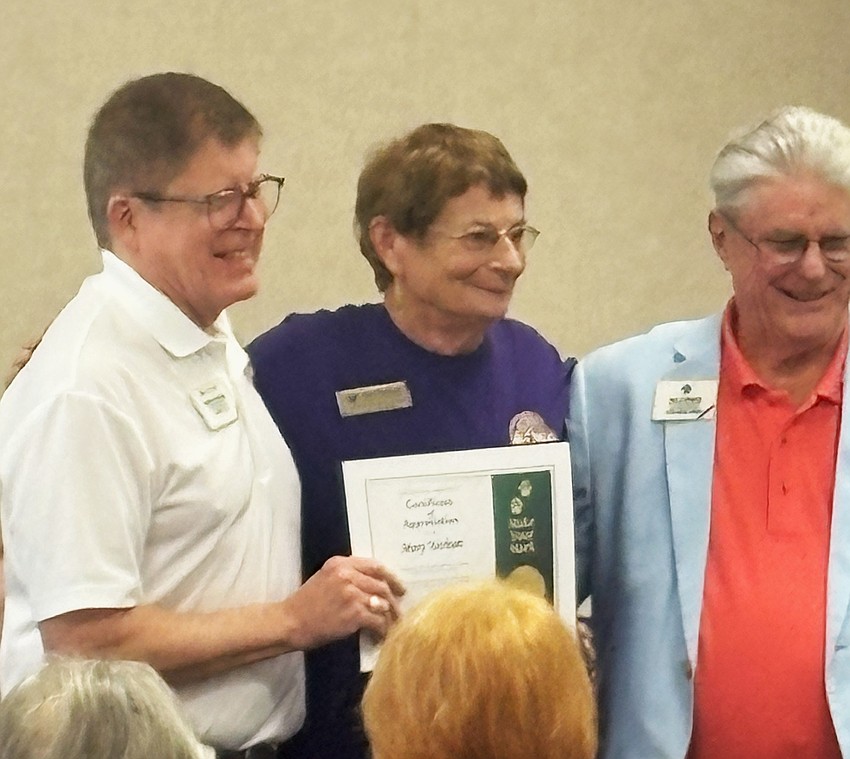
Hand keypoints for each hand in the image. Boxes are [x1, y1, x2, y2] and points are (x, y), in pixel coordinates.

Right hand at [281, 555, 404, 649]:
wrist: (290, 622)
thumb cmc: (305, 603)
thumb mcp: (325, 578)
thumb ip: (348, 577)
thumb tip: (373, 589)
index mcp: (340, 563)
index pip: (375, 566)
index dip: (391, 577)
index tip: (400, 588)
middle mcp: (348, 574)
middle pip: (382, 584)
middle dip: (393, 600)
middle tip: (398, 612)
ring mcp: (352, 593)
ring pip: (382, 602)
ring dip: (390, 616)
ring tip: (392, 625)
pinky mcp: (354, 613)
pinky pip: (377, 620)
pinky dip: (383, 629)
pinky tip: (382, 636)